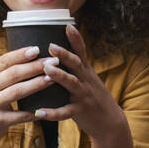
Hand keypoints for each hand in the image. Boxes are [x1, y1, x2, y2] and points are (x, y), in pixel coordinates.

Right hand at [0, 46, 54, 144]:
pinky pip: (20, 115)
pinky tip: (46, 108)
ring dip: (38, 84)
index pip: (5, 60)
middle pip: (14, 74)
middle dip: (36, 66)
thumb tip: (29, 53)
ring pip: (18, 91)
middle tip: (53, 61)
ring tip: (52, 78)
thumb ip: (0, 70)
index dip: (22, 54)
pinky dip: (34, 112)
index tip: (38, 49)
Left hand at [37, 24, 126, 139]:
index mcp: (85, 71)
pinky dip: (52, 113)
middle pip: (76, 64)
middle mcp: (85, 81)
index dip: (76, 39)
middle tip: (51, 45)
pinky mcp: (79, 112)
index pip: (81, 52)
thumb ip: (76, 65)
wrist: (110, 121)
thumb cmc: (93, 96)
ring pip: (71, 84)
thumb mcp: (88, 78)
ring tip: (47, 70)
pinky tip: (38, 112)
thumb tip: (57, 46)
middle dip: (64, 54)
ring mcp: (83, 96)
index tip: (68, 26)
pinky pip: (64, 112)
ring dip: (59, 76)